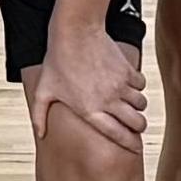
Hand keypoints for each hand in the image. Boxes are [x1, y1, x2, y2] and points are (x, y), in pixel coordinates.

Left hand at [27, 29, 149, 157]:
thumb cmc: (58, 61)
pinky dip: (138, 88)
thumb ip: (39, 115)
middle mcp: (108, 101)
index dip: (130, 144)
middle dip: (138, 127)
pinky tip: (130, 86)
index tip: (136, 148)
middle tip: (136, 126)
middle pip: (136, 123)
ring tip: (132, 106)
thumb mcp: (44, 90)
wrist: (75, 32)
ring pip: (141, 105)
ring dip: (138, 107)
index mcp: (89, 110)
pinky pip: (141, 85)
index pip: (117, 134)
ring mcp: (120, 85)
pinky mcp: (127, 70)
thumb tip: (39, 135)